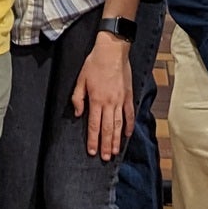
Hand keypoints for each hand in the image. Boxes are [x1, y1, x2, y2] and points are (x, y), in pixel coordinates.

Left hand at [71, 33, 135, 160]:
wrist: (113, 50)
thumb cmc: (95, 63)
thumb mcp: (80, 79)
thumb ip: (78, 98)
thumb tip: (78, 114)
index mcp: (95, 99)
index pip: (93, 125)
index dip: (93, 140)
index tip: (92, 151)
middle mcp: (109, 103)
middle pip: (107, 129)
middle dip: (106, 145)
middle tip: (105, 158)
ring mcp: (120, 100)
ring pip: (118, 124)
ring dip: (117, 140)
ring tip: (115, 152)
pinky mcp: (129, 96)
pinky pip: (129, 114)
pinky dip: (129, 125)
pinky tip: (127, 135)